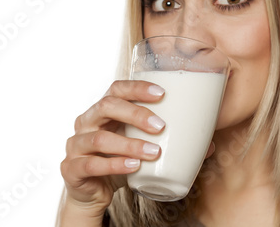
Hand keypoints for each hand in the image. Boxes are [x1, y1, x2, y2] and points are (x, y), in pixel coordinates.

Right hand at [60, 80, 166, 218]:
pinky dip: (115, 165)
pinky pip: (92, 164)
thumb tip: (207, 145)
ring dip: (130, 144)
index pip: (116, 89)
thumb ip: (166, 141)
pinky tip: (134, 167)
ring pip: (99, 138)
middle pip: (106, 106)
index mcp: (102, 111)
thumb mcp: (139, 146)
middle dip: (135, 113)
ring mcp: (75, 145)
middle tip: (160, 126)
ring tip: (154, 152)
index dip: (137, 88)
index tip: (161, 93)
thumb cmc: (118, 161)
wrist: (91, 192)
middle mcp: (85, 122)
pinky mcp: (71, 168)